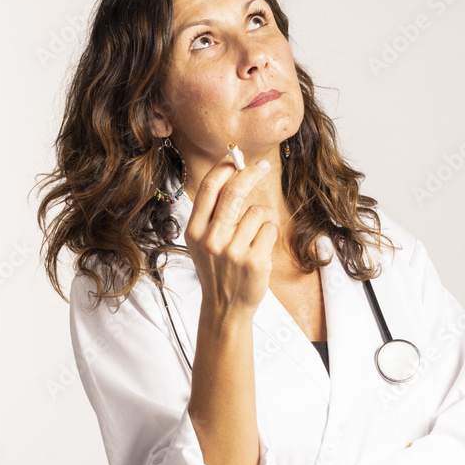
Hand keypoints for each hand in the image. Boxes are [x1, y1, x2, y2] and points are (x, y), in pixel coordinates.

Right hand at [184, 152, 278, 316]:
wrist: (225, 307)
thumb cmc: (217, 269)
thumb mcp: (202, 242)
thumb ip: (212, 212)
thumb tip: (232, 171)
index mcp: (195, 231)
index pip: (210, 188)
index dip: (226, 167)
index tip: (237, 158)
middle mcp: (211, 240)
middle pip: (234, 192)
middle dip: (251, 173)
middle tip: (262, 167)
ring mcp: (233, 252)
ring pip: (257, 211)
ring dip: (262, 216)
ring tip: (255, 234)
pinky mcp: (254, 261)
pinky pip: (269, 229)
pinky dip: (269, 233)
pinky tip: (260, 247)